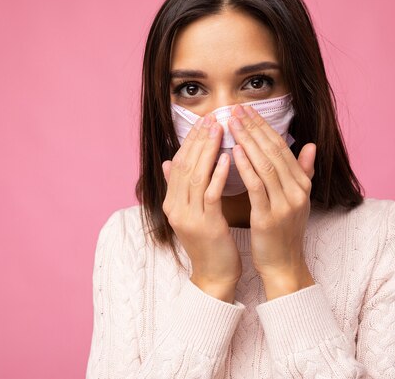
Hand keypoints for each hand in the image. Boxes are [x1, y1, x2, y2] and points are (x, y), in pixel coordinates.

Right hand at [162, 113, 241, 301]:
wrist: (214, 275)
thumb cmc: (209, 242)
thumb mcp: (191, 213)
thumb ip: (179, 187)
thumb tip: (167, 162)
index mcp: (171, 203)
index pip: (179, 164)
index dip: (190, 141)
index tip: (202, 121)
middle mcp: (175, 207)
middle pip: (186, 166)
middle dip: (198, 140)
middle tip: (211, 118)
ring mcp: (189, 217)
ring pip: (196, 176)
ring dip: (208, 151)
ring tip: (218, 130)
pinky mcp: (206, 225)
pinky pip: (211, 194)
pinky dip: (218, 174)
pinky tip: (227, 158)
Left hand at [228, 104, 315, 296]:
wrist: (284, 265)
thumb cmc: (285, 232)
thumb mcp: (297, 200)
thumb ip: (304, 172)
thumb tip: (311, 146)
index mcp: (302, 184)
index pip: (281, 147)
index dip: (264, 127)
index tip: (247, 110)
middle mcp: (296, 191)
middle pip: (273, 151)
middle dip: (253, 128)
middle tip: (235, 109)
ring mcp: (284, 204)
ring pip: (265, 165)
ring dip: (247, 141)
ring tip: (231, 123)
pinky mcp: (269, 217)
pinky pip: (257, 186)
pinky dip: (246, 167)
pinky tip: (235, 151)